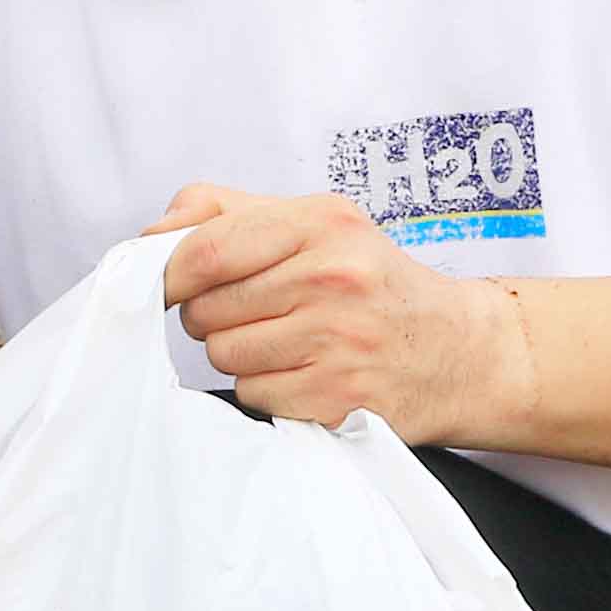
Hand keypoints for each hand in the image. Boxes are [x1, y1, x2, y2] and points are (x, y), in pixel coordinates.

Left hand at [157, 184, 540, 445]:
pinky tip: (306, 373)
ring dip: (240, 355)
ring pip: (224, 357)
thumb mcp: (315, 223)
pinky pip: (254, 396)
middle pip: (206, 311)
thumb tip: (150, 236)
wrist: (460, 350)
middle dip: (212, 317)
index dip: (166, 275)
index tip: (162, 287)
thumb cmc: (372, 282)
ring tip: (287, 342)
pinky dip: (268, 390)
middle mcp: (333, 278)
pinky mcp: (340, 397)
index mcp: (321, 223)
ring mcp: (339, 341)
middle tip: (257, 314)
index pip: (205, 251)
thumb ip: (225, 212)